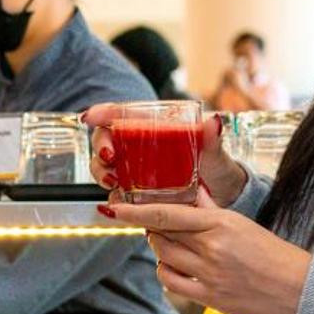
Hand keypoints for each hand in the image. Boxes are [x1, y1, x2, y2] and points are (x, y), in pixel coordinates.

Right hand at [83, 105, 247, 207]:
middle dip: (100, 145)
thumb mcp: (215, 153)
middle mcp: (139, 148)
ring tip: (113, 180)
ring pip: (104, 166)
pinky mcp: (136, 196)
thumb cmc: (217, 168)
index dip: (103, 112)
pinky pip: (115, 196)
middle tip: (108, 156)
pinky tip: (119, 201)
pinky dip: (112, 198)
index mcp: (154, 128)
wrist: (222, 200)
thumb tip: (214, 120)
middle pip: (106, 138)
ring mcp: (135, 172)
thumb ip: (212, 138)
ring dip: (101, 171)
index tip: (91, 116)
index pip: (123, 114)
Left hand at [101, 186, 310, 313]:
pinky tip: (174, 265)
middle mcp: (211, 249)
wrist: (298, 291)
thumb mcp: (243, 224)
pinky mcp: (209, 298)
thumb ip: (211, 210)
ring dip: (159, 248)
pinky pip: (172, 282)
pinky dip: (166, 271)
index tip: (115, 208)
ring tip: (170, 242)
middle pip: (161, 235)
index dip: (136, 211)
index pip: (167, 215)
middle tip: (154, 222)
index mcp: (221, 224)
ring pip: (163, 257)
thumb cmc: (274, 254)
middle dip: (151, 227)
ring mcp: (208, 276)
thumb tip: (189, 194)